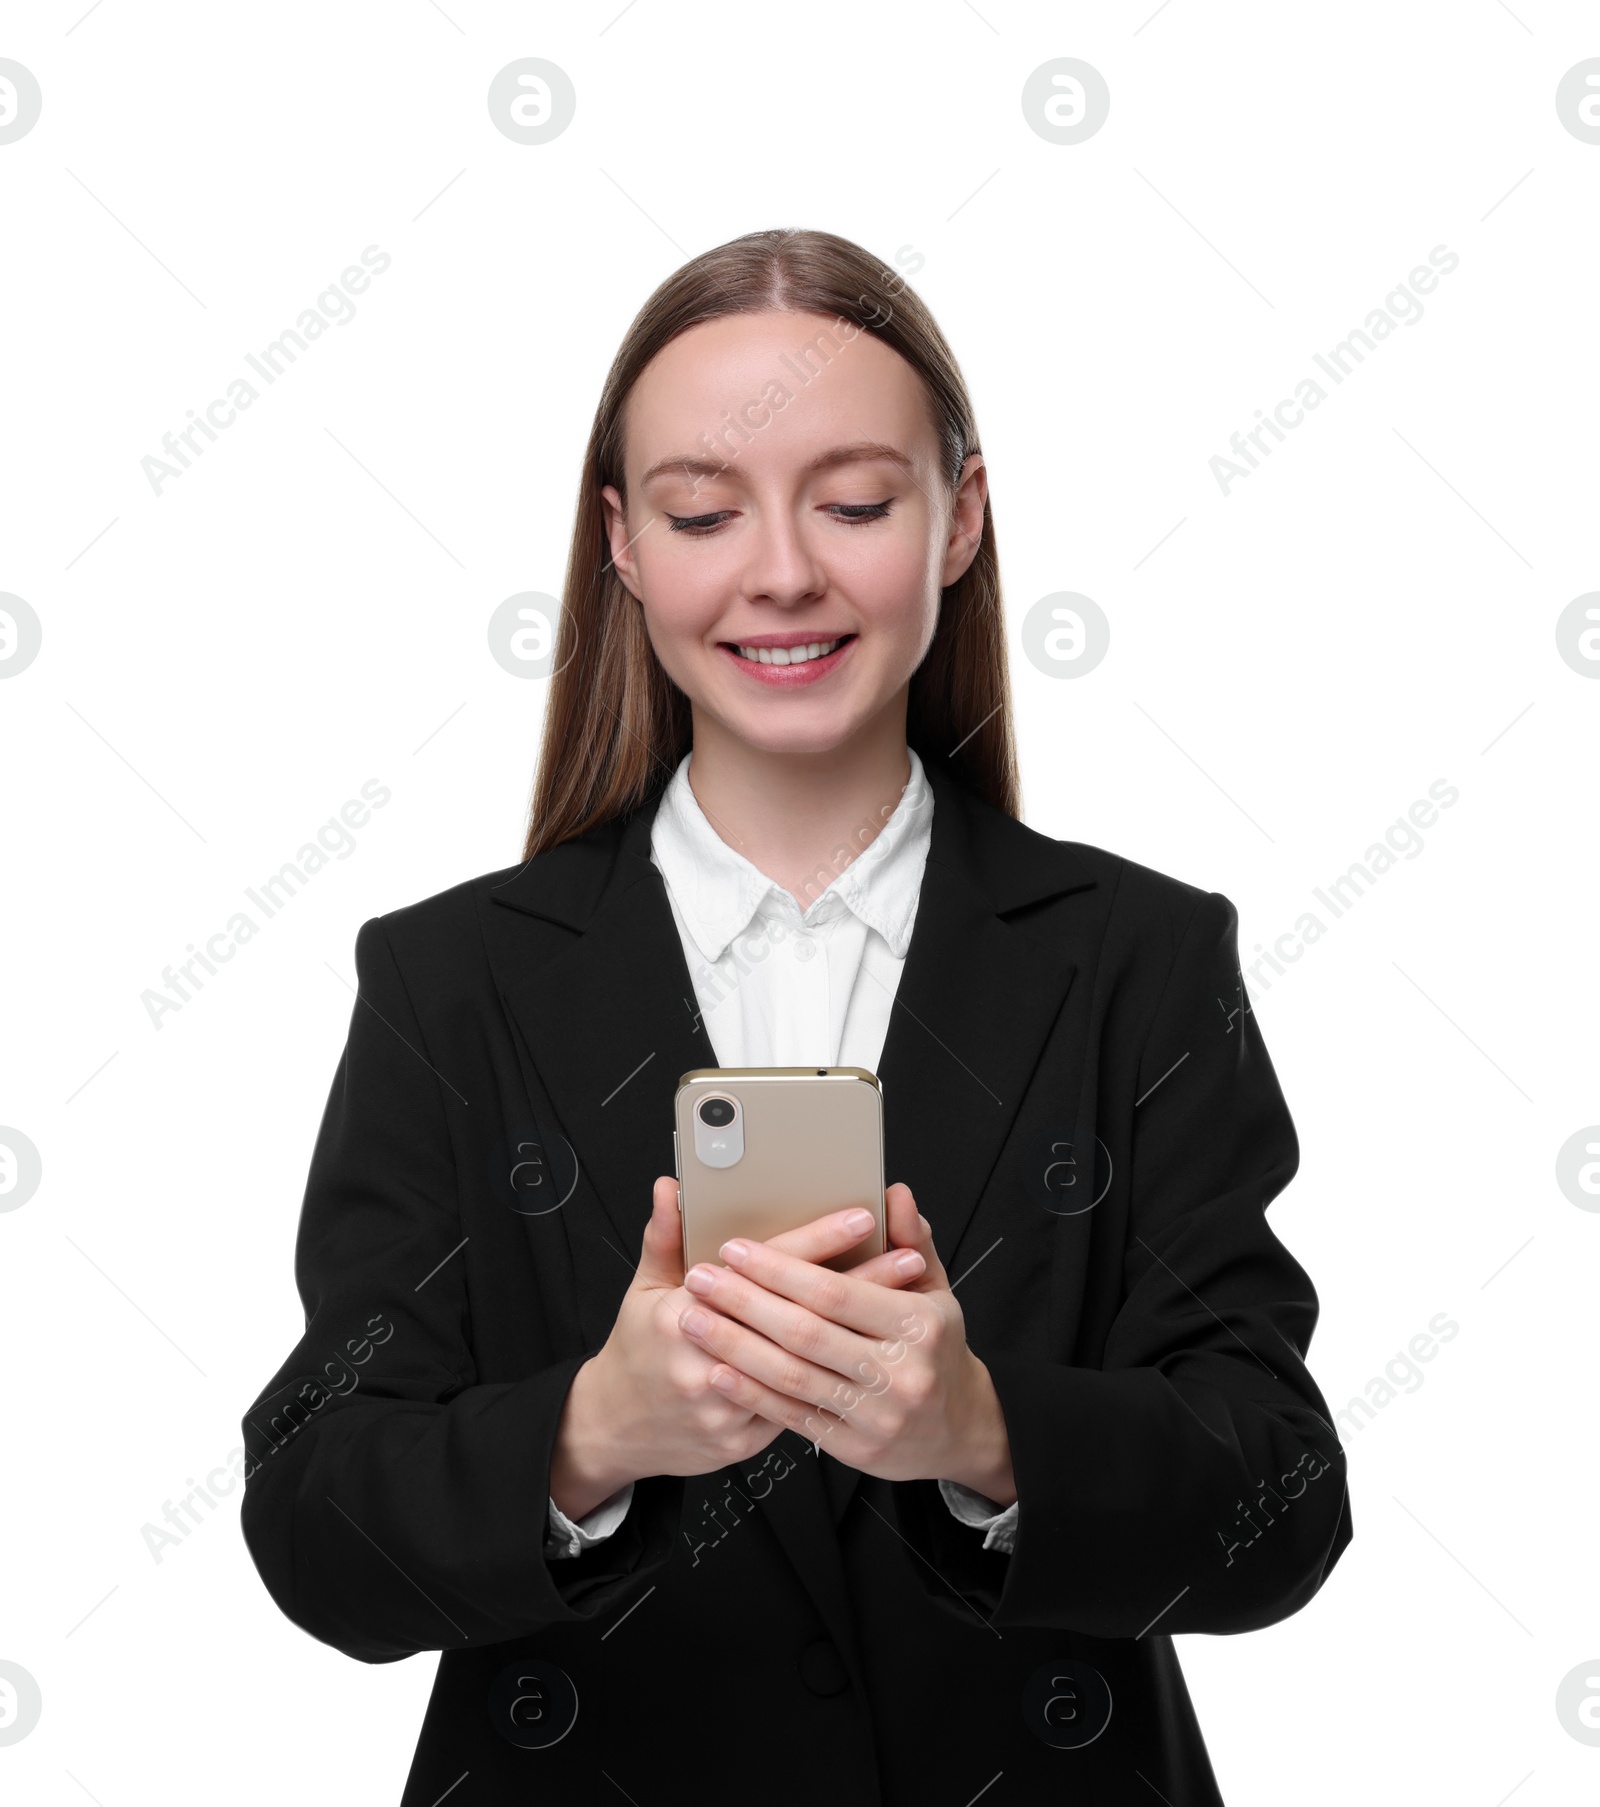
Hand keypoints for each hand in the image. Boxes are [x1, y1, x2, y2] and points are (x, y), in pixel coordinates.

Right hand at [549, 1177, 926, 1520]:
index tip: (861, 1218)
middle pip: (799, 1318)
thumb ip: (665, 1238)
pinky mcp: (742, 1441)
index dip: (817, 1242)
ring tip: (910, 1303)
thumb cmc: (638, 1350)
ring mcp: (725, 1410)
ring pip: (808, 1369)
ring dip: (863, 1334)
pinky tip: (874, 1358)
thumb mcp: (643, 1289)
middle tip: (909, 1258)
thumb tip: (672, 1188)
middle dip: (861, 1285)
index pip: (764, 1271)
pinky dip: (838, 1381)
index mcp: (681, 1317)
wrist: (617, 1429)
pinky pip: (799, 1409)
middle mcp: (704, 1365)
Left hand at [675, 1182, 1015, 1502]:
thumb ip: (912, 1240)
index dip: (780, 1271)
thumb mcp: (936, 1291)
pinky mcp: (854, 1447)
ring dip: (734, 1345)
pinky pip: (792, 1415)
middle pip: (804, 1333)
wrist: (960, 1430)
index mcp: (919, 1325)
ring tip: (694, 1318)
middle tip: (701, 1279)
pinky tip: (719, 1369)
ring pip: (791, 1375)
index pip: (836, 1293)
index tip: (736, 1250)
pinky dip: (751, 1391)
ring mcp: (876, 1416)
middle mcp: (900, 1373)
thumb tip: (894, 1194)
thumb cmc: (938, 1349)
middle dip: (744, 1302)